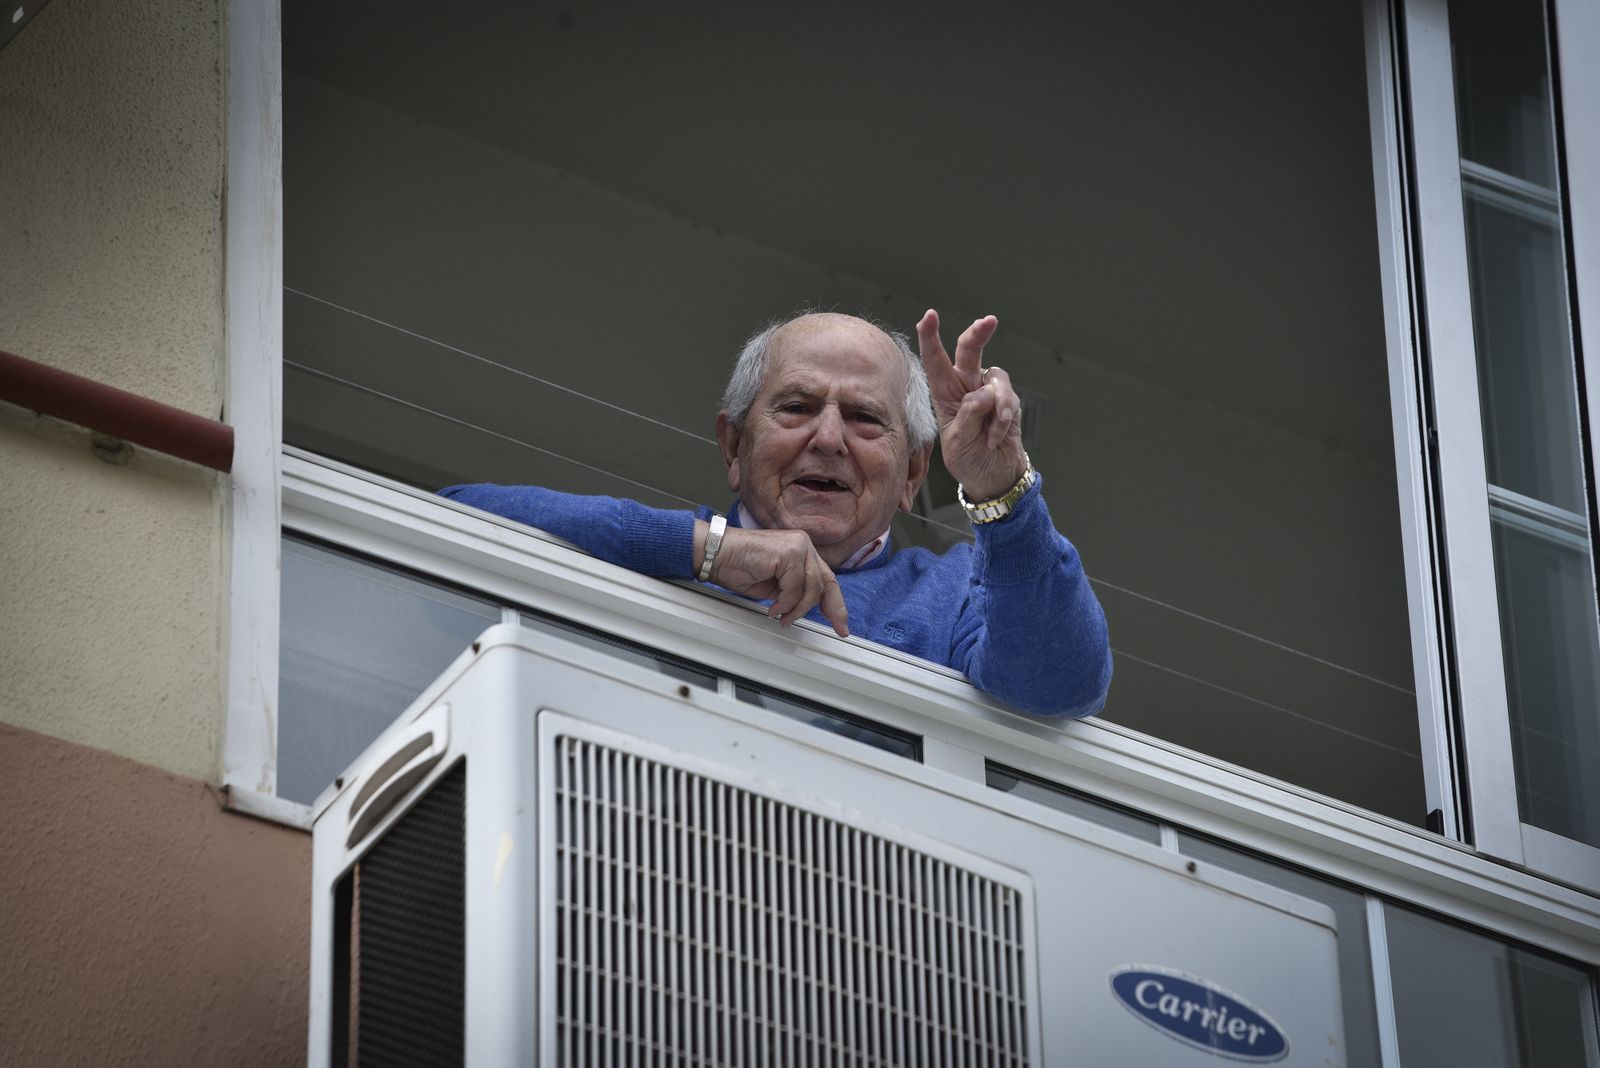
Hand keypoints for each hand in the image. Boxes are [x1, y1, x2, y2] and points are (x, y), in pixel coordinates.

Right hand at [697, 524, 849, 635]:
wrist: (718, 556)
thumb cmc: (740, 567)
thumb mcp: (775, 585)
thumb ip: (794, 591)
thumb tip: (808, 607)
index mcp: (801, 551)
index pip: (826, 578)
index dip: (836, 602)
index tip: (840, 622)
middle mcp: (803, 545)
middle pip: (826, 582)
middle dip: (831, 609)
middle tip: (834, 627)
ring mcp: (797, 546)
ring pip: (811, 587)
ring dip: (797, 608)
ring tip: (782, 616)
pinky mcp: (788, 553)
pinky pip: (795, 587)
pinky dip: (785, 603)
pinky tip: (773, 607)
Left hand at [916, 310, 1027, 500]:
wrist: (993, 476)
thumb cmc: (968, 458)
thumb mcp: (957, 442)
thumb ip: (968, 415)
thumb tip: (984, 393)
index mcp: (943, 393)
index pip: (935, 360)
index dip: (930, 337)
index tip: (929, 316)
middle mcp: (966, 386)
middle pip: (970, 351)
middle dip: (978, 333)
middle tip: (988, 321)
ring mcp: (989, 391)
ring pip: (995, 377)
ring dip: (996, 404)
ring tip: (991, 431)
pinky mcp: (1008, 401)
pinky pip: (1008, 400)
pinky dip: (1001, 421)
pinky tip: (995, 437)